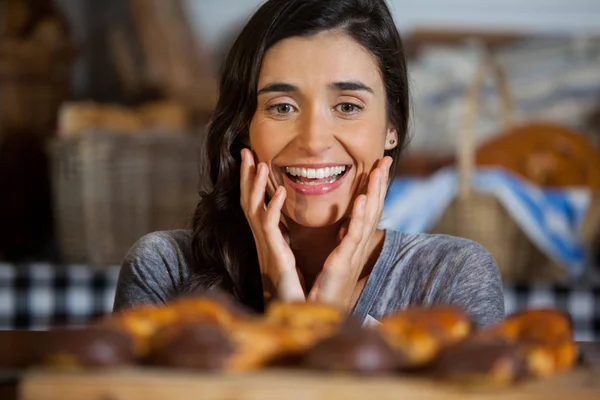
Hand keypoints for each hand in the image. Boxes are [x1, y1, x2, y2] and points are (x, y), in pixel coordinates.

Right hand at [239, 149, 305, 302]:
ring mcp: (266, 247)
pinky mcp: (273, 256)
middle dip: (247, 177)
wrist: (293, 313)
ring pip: (254, 210)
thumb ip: (285, 239)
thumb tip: (288, 225)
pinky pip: (269, 228)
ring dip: (256, 186)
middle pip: (249, 202)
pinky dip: (273, 208)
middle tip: (245, 152)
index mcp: (268, 239)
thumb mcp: (288, 257)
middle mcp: (263, 241)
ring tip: (259, 163)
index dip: (252, 183)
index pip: (256, 204)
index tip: (253, 160)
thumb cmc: (294, 288)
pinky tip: (279, 191)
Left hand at [307, 156, 392, 308]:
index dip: (374, 187)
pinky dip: (360, 217)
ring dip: (374, 193)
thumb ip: (343, 241)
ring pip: (368, 218)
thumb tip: (347, 224)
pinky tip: (363, 199)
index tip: (378, 165)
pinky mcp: (343, 263)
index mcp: (353, 244)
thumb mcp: (336, 260)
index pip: (367, 209)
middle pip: (373, 208)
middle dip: (379, 183)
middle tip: (386, 159)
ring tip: (378, 170)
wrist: (320, 317)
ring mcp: (353, 254)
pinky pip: (354, 237)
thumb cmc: (326, 291)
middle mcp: (357, 247)